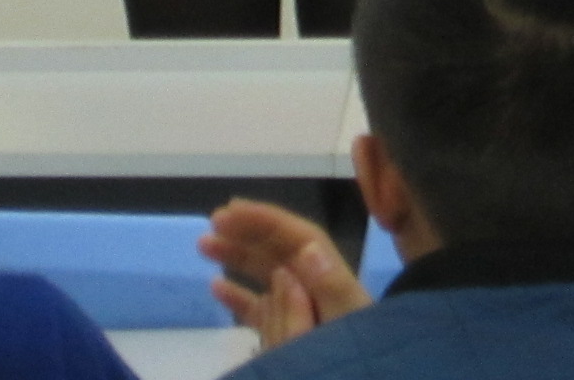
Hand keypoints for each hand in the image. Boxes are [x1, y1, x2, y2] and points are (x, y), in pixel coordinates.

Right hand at [201, 197, 371, 348]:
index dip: (265, 219)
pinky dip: (239, 298)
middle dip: (248, 231)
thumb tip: (306, 250)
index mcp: (331, 278)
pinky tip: (215, 287)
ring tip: (205, 244)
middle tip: (214, 220)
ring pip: (267, 274)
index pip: (298, 238)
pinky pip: (261, 311)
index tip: (232, 209)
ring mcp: (301, 310)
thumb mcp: (349, 319)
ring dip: (238, 257)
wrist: (368, 372)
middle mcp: (315, 288)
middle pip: (280, 250)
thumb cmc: (355, 350)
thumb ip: (328, 289)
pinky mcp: (290, 334)